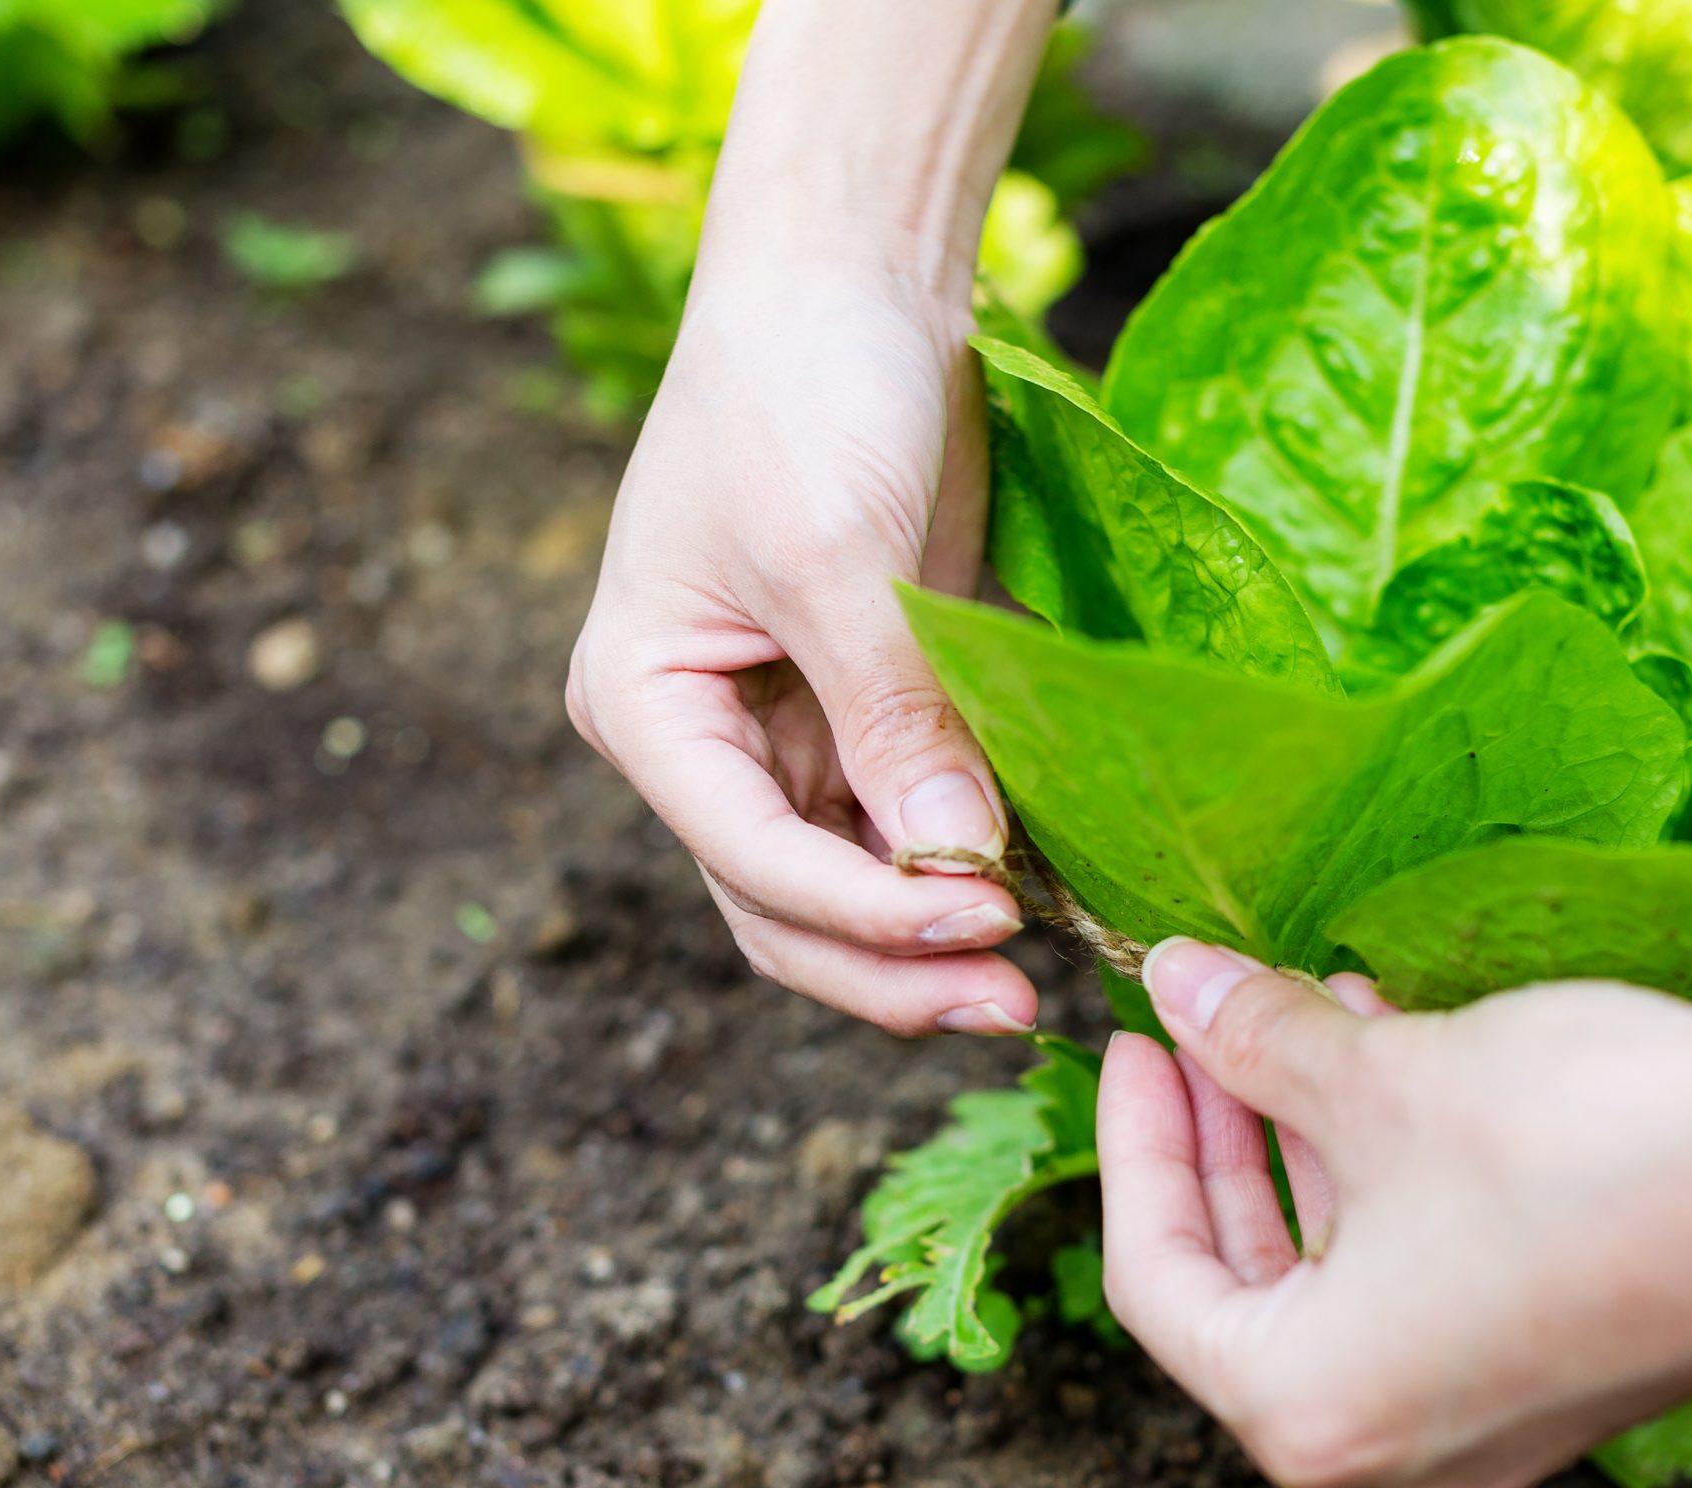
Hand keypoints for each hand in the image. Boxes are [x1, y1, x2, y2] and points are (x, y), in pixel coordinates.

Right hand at [565, 269, 1037, 1036]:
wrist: (853, 277)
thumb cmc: (804, 390)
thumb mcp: (838, 556)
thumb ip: (893, 718)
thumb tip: (957, 872)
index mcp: (648, 706)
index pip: (750, 858)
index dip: (864, 912)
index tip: (984, 924)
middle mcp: (705, 741)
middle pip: (785, 909)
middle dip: (890, 968)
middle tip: (1012, 1006)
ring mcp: (788, 733)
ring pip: (848, 890)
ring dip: (930, 941)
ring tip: (1034, 979)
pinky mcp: (870, 709)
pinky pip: (911, 825)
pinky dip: (967, 869)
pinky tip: (1043, 896)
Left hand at [1097, 950, 1691, 1487]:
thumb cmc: (1585, 1138)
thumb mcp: (1383, 1080)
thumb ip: (1256, 1041)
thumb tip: (1175, 983)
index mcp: (1312, 1414)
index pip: (1156, 1282)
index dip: (1134, 1146)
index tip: (1138, 1038)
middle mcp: (1396, 1458)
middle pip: (1250, 1287)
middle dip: (1226, 1141)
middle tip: (1208, 1025)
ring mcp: (1492, 1434)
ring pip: (1348, 1282)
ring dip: (1317, 1148)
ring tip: (1312, 1011)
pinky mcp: (1571, 1383)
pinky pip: (1434, 1287)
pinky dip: (1397, 1184)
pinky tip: (1406, 1059)